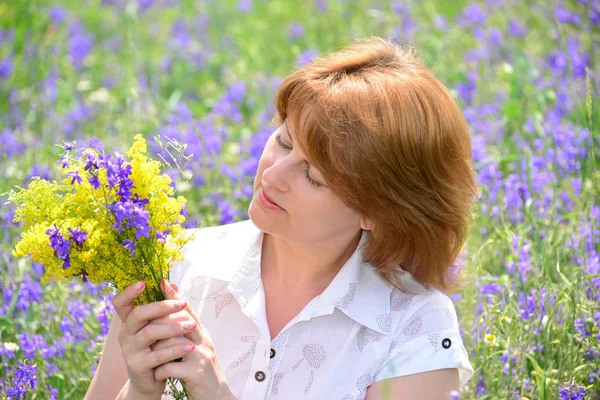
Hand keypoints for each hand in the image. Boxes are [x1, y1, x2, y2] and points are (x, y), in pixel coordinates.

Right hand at [112, 281, 198, 398]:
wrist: (150, 382)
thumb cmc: (156, 349)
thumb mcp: (158, 328)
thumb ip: (163, 308)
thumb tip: (172, 284)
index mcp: (129, 322)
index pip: (120, 303)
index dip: (128, 292)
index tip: (144, 282)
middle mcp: (125, 334)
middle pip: (138, 314)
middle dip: (162, 306)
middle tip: (183, 304)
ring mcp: (130, 350)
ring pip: (150, 333)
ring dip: (174, 327)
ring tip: (192, 325)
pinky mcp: (138, 366)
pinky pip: (158, 355)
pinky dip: (176, 349)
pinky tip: (190, 346)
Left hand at [150, 279, 235, 399]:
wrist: (216, 396)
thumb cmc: (202, 371)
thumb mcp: (197, 347)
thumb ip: (187, 330)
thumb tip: (177, 309)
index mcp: (201, 333)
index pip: (188, 310)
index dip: (175, 296)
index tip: (162, 282)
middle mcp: (203, 340)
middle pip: (178, 322)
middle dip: (158, 323)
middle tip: (144, 326)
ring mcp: (200, 355)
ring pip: (171, 343)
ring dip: (157, 350)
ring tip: (150, 355)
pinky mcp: (194, 372)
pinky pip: (169, 367)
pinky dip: (160, 371)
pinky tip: (157, 375)